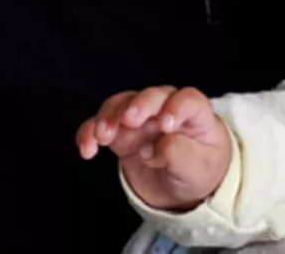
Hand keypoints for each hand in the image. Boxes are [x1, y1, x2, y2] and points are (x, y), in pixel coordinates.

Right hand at [76, 86, 231, 211]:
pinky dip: (89, 134)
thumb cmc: (196, 170)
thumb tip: (159, 146)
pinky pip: (100, 126)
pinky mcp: (119, 132)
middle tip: (128, 120)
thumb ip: (181, 154)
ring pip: (121, 105)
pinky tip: (87, 149)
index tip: (166, 125)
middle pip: (151, 97)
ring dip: (109, 117)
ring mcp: (139, 118)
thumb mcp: (197, 169)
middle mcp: (165, 108)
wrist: (179, 188)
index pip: (188, 100)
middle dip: (138, 106)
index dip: (177, 107)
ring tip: (101, 136)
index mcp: (194, 114)